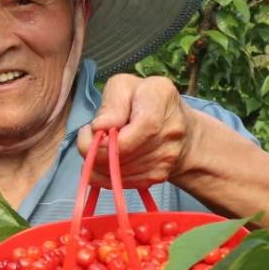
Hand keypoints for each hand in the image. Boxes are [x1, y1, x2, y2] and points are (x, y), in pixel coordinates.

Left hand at [74, 73, 203, 187]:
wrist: (179, 130)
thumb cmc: (143, 101)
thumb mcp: (124, 86)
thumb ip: (112, 102)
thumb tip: (101, 127)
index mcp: (161, 98)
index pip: (143, 126)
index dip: (112, 135)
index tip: (93, 129)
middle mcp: (171, 130)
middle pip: (125, 153)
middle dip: (96, 149)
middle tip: (89, 137)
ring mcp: (167, 157)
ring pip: (120, 171)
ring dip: (98, 162)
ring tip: (100, 145)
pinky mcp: (158, 177)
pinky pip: (122, 182)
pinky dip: (105, 174)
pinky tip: (106, 159)